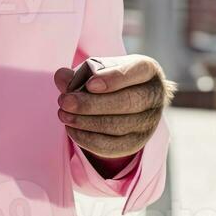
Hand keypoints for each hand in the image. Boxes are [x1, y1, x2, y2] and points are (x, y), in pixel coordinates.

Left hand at [53, 55, 171, 164]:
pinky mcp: (137, 143)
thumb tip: (61, 77)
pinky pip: (113, 146)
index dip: (114, 79)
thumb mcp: (95, 70)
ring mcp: (149, 122)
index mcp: (147, 70)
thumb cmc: (108, 79)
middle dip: (92, 104)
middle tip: (65, 102)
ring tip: (63, 115)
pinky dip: (89, 139)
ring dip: (86, 122)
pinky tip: (72, 129)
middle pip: (128, 102)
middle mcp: (154, 96)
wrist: (124, 100)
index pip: (136, 72)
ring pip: (119, 126)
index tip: (89, 84)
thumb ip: (78, 73)